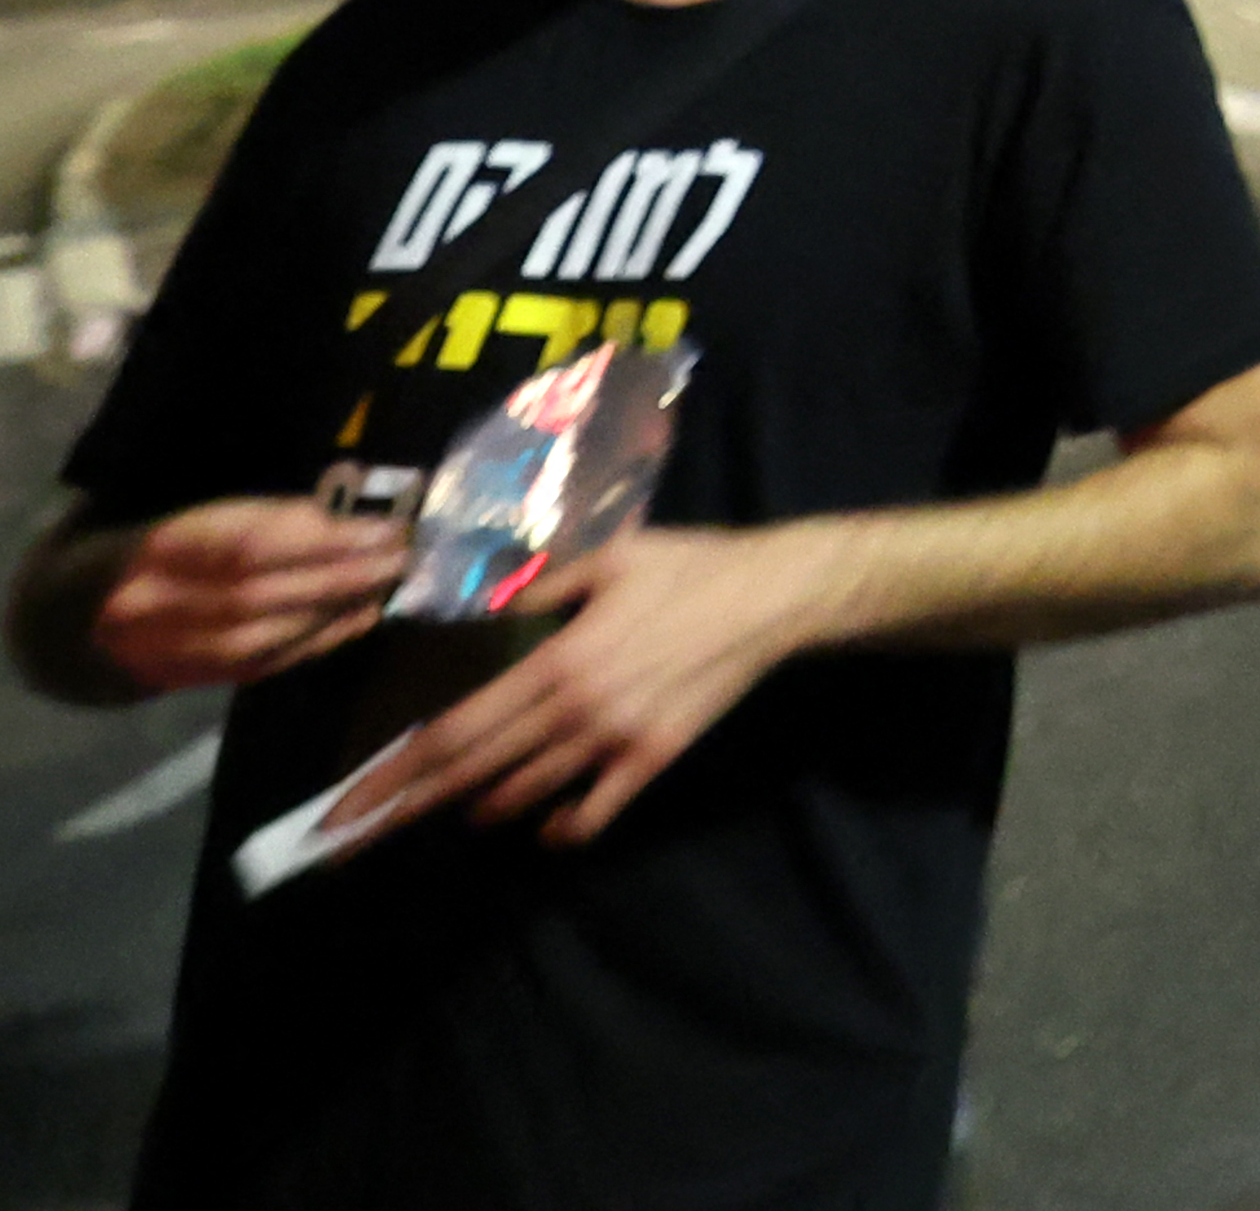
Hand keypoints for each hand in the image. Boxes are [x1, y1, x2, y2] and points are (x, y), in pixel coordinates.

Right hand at [85, 499, 405, 691]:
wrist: (75, 615)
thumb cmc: (150, 542)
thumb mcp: (185, 509)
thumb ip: (252, 511)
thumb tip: (345, 506)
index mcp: (155, 545)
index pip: (244, 545)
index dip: (317, 539)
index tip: (379, 526)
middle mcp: (154, 601)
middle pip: (257, 595)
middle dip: (338, 576)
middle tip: (400, 555)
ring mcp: (164, 648)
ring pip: (260, 638)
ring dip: (334, 611)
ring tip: (387, 584)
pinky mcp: (184, 679)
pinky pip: (258, 666)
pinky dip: (317, 642)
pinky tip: (359, 619)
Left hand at [333, 518, 826, 847]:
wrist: (776, 597)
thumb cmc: (689, 566)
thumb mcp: (609, 556)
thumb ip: (539, 585)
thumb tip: (480, 604)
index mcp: (557, 663)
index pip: (456, 732)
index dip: (396, 772)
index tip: (347, 803)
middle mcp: (576, 714)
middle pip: (472, 775)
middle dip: (404, 809)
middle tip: (350, 840)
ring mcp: (616, 745)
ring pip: (524, 797)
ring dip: (479, 809)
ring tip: (450, 812)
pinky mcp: (652, 760)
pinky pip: (592, 813)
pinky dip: (557, 828)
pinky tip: (542, 824)